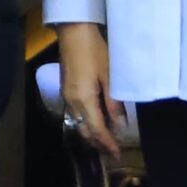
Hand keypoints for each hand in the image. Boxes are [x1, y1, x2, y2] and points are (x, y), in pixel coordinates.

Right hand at [55, 22, 125, 158]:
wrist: (74, 32)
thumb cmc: (95, 51)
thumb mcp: (109, 76)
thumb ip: (114, 103)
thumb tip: (120, 125)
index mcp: (84, 100)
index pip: (97, 129)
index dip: (107, 143)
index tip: (117, 154)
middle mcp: (72, 102)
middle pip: (84, 130)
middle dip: (98, 143)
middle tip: (113, 151)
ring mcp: (67, 96)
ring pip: (79, 123)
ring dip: (92, 134)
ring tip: (107, 140)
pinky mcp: (66, 90)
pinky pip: (76, 114)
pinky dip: (86, 122)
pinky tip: (96, 121)